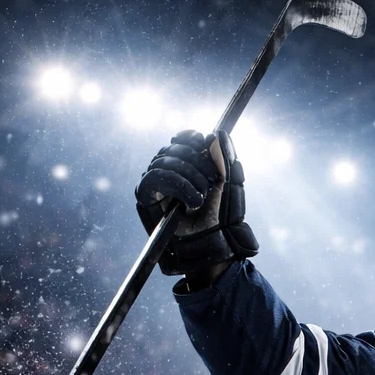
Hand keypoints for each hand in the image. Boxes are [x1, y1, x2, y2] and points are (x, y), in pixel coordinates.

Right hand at [135, 129, 258, 277]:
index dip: (190, 138)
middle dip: (196, 162)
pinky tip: (191, 202)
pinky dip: (177, 186)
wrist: (212, 241)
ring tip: (202, 198)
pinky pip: (154, 177)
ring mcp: (155, 182)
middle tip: (211, 181)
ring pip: (164, 162)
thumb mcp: (228, 184)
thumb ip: (223, 159)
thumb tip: (217, 133)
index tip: (203, 142)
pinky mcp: (146, 195)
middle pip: (173, 148)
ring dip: (189, 178)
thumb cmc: (221, 216)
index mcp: (185, 165)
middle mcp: (167, 170)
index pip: (180, 139)